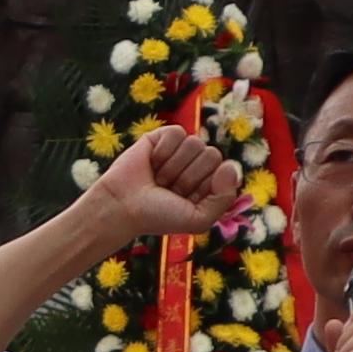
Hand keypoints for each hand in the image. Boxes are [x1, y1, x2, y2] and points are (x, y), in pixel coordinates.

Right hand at [74, 122, 232, 249]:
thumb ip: (224, 198)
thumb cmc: (158, 216)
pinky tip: (152, 162)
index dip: (206, 186)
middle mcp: (197, 165)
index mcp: (210, 183)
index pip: (226, 171)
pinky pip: (177, 132)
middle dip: (189, 176)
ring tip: (159, 178)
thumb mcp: (199, 219)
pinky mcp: (162, 137)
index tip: (185, 200)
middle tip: (169, 189)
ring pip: (195, 143)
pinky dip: (164, 150)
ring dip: (174, 166)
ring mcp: (181, 150)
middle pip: (212, 155)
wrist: (122, 207)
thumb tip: (230, 165)